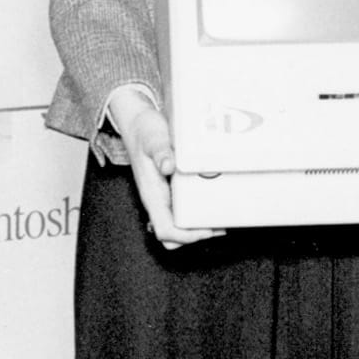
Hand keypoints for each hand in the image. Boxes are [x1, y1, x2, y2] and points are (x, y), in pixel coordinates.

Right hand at [107, 90, 223, 250]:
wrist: (138, 122)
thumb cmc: (144, 131)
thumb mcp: (153, 138)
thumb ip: (160, 152)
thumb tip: (167, 166)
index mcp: (151, 194)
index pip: (165, 230)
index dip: (186, 236)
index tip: (207, 229)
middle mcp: (157, 200)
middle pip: (172, 236)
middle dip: (195, 236)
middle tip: (218, 226)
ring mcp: (164, 196)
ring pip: (178, 225)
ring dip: (198, 227)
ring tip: (220, 217)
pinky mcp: (171, 189)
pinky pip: (183, 210)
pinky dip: (198, 212)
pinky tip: (214, 202)